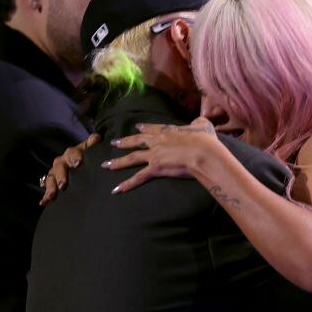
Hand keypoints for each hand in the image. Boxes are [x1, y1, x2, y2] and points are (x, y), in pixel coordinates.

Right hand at [39, 133, 100, 204]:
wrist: (83, 168)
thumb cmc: (89, 159)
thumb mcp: (93, 152)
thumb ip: (94, 144)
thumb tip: (95, 138)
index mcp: (74, 153)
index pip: (73, 152)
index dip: (75, 156)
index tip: (78, 164)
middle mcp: (63, 161)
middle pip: (59, 164)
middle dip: (61, 174)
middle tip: (64, 184)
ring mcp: (56, 172)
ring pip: (51, 176)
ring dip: (52, 186)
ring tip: (53, 195)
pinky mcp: (53, 182)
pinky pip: (47, 188)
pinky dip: (46, 195)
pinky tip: (44, 202)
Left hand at [103, 117, 219, 193]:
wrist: (202, 152)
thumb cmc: (205, 140)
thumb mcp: (203, 126)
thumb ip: (199, 123)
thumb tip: (199, 122)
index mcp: (168, 131)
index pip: (153, 129)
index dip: (144, 128)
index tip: (137, 127)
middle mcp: (158, 142)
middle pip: (137, 141)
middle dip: (124, 142)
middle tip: (114, 142)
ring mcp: (154, 155)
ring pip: (132, 158)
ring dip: (118, 162)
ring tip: (106, 165)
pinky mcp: (155, 168)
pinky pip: (138, 177)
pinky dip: (127, 184)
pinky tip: (116, 189)